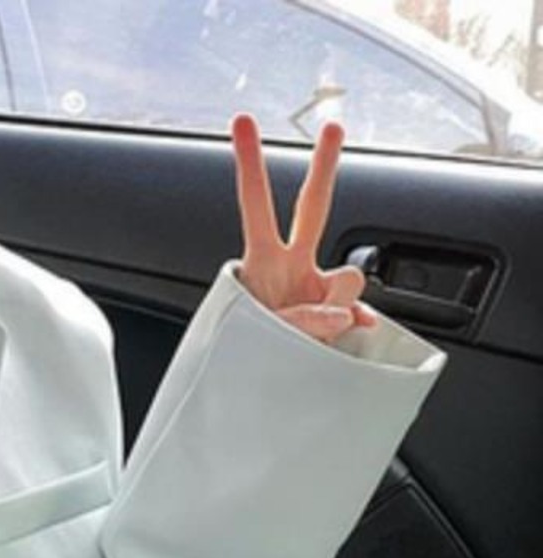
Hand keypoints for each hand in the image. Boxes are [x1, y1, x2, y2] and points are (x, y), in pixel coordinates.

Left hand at [229, 113, 378, 344]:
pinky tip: (337, 342)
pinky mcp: (341, 313)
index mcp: (262, 262)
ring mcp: (317, 287)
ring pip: (349, 276)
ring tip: (308, 335)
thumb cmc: (249, 357)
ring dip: (336, 306)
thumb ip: (302, 322)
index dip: (249, 163)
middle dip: (324, 167)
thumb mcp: (265, 338)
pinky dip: (354, 328)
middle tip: (332, 127)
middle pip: (314, 206)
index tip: (242, 123)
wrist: (264, 390)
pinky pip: (360, 312)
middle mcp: (292, 266)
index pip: (255, 204)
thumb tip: (344, 314)